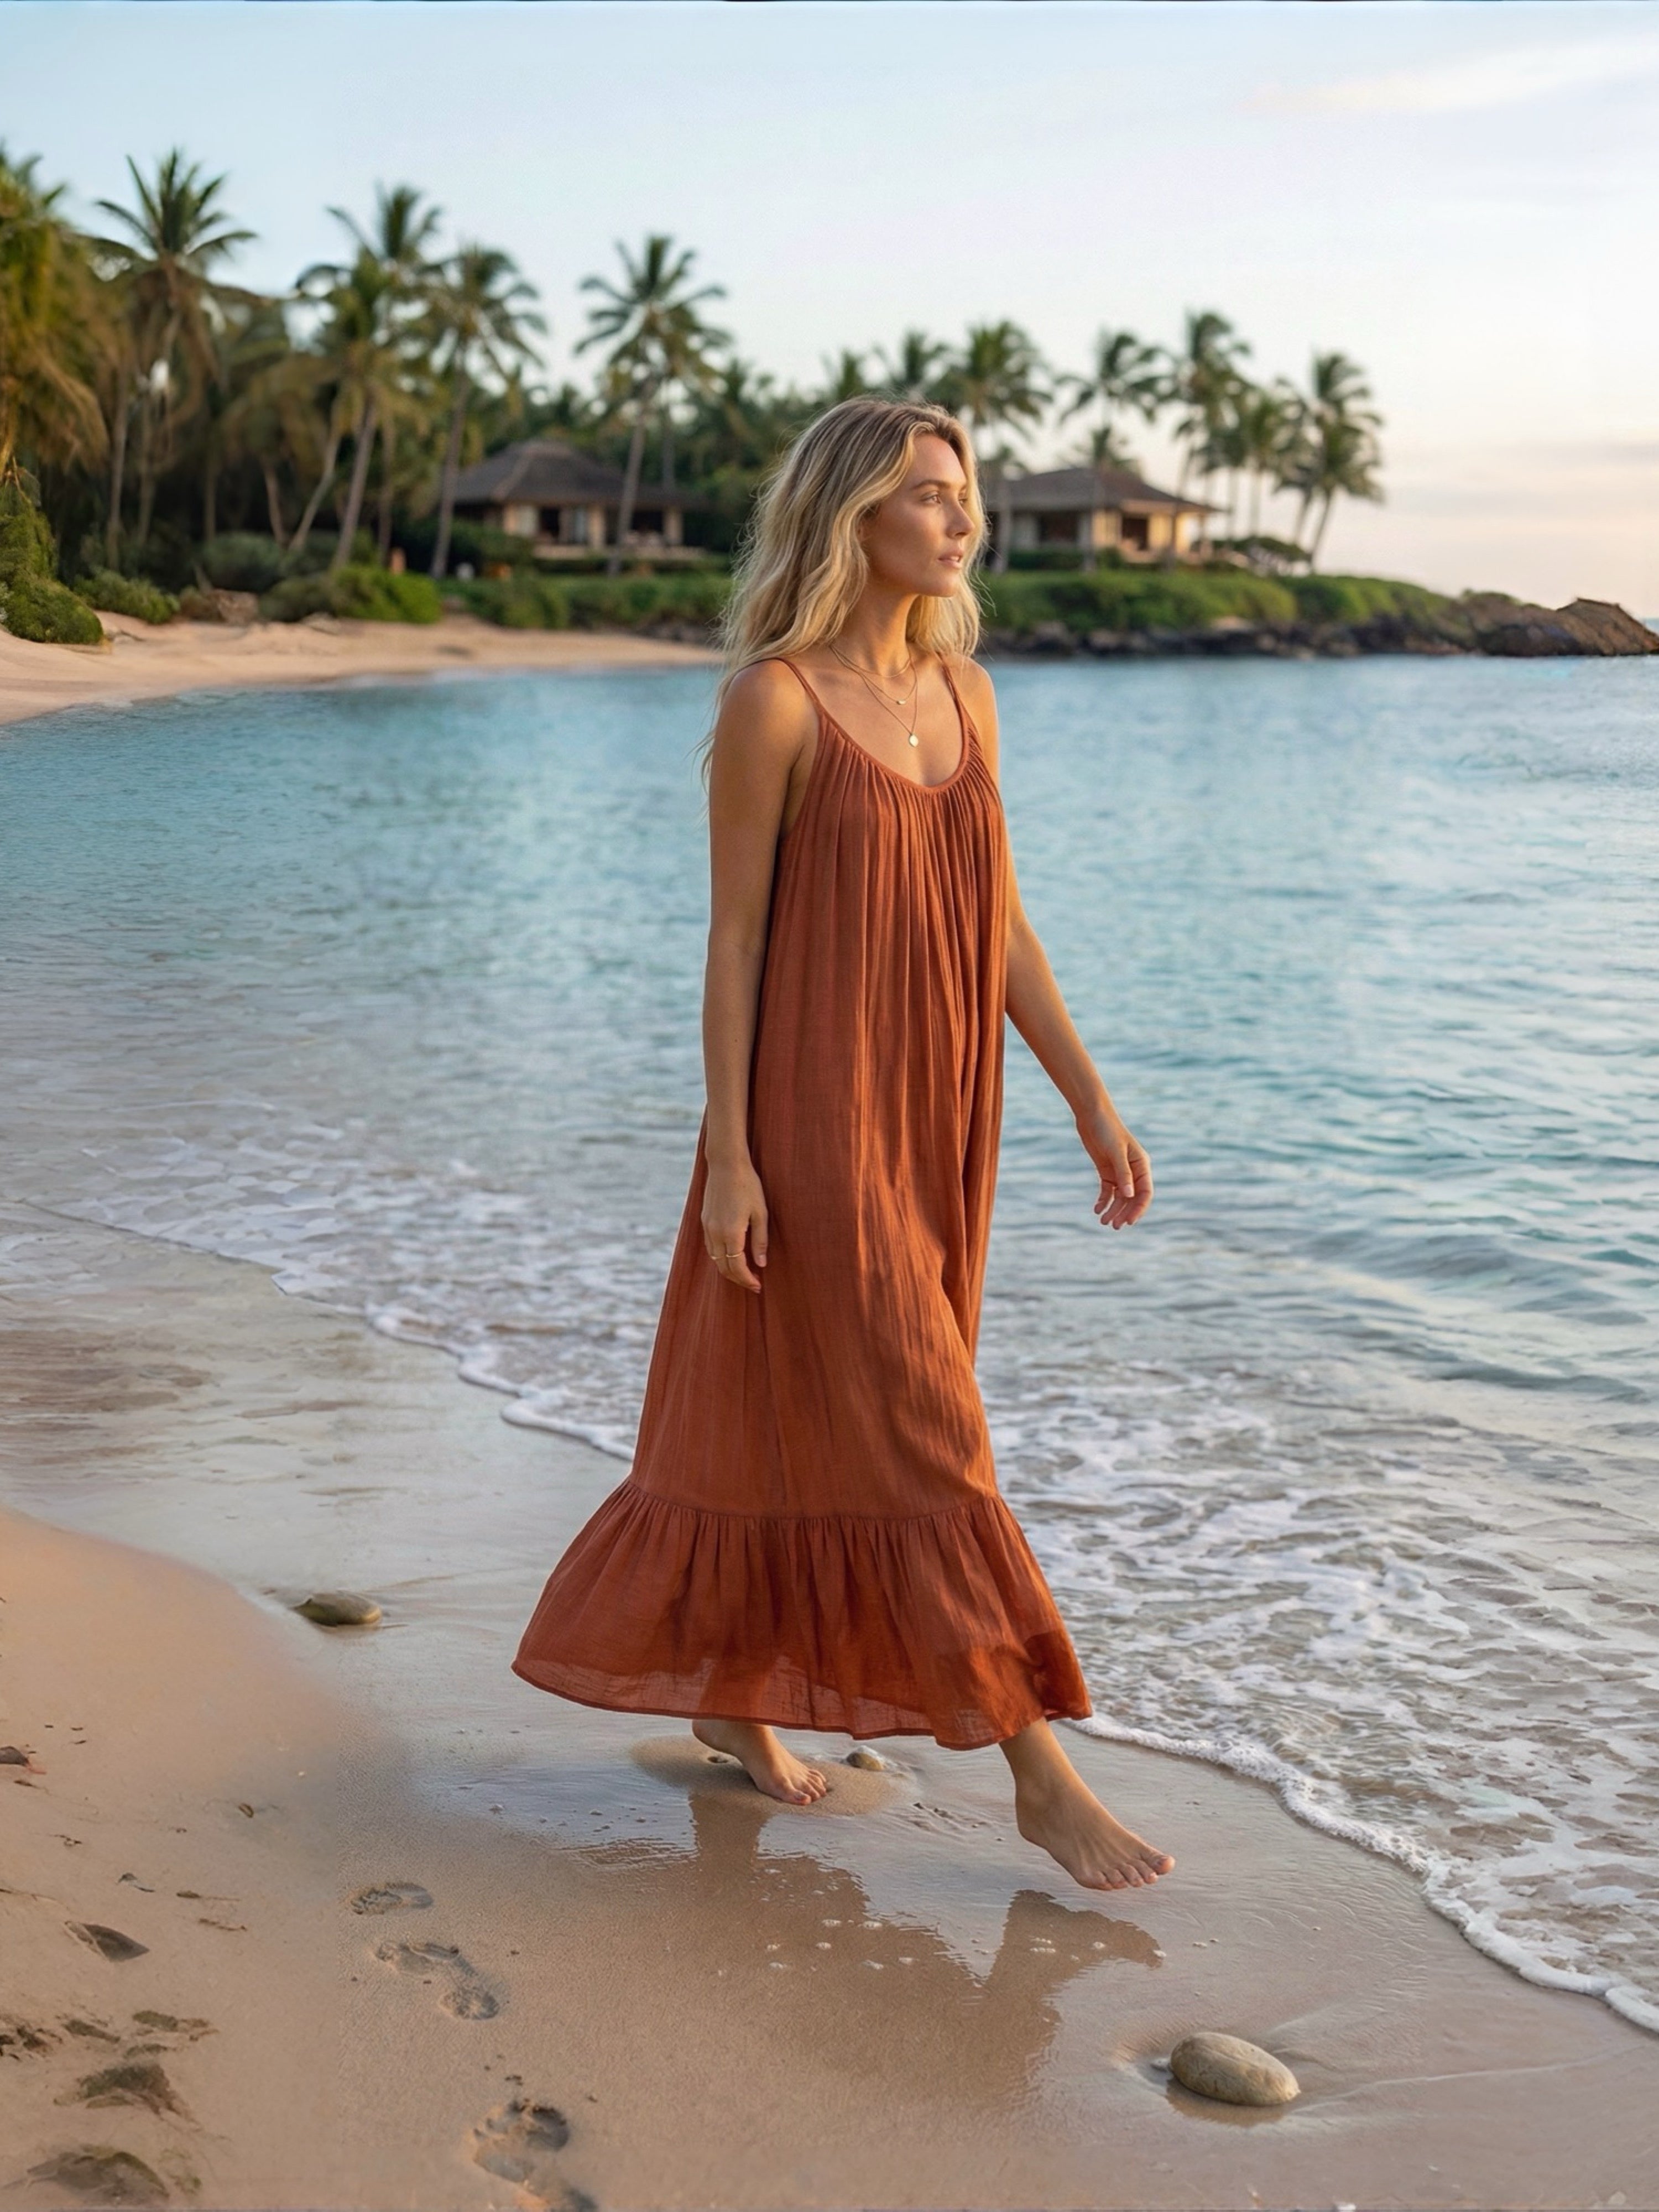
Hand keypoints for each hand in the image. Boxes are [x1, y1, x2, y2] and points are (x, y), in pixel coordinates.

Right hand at [702, 1156, 768, 1290]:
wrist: (726, 1164)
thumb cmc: (748, 1186)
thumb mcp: (761, 1213)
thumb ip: (760, 1240)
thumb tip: (761, 1264)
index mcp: (731, 1233)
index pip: (737, 1267)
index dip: (747, 1280)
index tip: (758, 1286)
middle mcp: (715, 1233)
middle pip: (723, 1267)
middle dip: (738, 1279)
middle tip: (753, 1284)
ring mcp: (707, 1227)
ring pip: (715, 1259)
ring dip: (728, 1269)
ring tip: (744, 1273)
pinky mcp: (704, 1221)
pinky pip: (710, 1247)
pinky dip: (720, 1257)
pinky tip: (731, 1256)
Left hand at [1077, 1106, 1152, 1230]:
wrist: (1091, 1115)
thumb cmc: (1107, 1129)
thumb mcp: (1115, 1152)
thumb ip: (1123, 1173)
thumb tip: (1129, 1195)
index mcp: (1142, 1165)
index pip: (1145, 1192)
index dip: (1139, 1208)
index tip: (1129, 1222)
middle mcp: (1133, 1170)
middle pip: (1132, 1198)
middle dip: (1124, 1212)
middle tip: (1113, 1226)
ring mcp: (1119, 1171)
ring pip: (1120, 1196)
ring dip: (1113, 1209)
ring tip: (1103, 1222)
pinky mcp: (1106, 1170)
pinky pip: (1108, 1190)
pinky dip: (1103, 1200)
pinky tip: (1097, 1209)